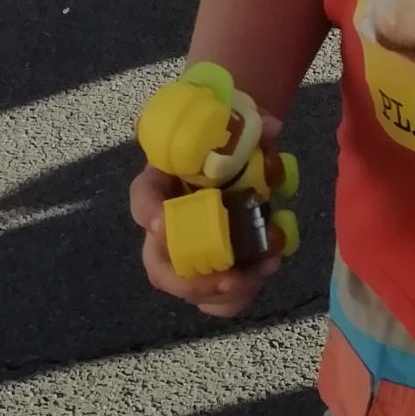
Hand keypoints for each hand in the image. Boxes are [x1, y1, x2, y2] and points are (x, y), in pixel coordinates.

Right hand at [129, 113, 285, 318]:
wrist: (236, 147)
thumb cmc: (225, 133)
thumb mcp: (236, 119)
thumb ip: (249, 121)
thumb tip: (271, 128)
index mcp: (163, 180)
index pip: (143, 195)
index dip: (146, 210)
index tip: (158, 222)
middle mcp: (167, 222)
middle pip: (158, 263)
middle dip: (190, 278)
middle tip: (228, 276)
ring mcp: (187, 249)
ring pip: (187, 287)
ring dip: (221, 292)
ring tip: (259, 273)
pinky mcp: (212, 266)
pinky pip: (214, 296)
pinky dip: (237, 296)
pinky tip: (264, 272)